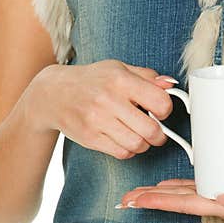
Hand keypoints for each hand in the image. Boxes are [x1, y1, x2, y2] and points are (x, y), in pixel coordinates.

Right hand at [23, 59, 178, 159]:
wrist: (53, 94)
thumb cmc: (91, 81)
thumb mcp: (118, 69)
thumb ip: (146, 76)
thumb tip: (170, 85)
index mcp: (120, 79)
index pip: (160, 102)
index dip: (166, 110)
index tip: (161, 111)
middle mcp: (108, 99)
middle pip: (151, 130)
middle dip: (159, 135)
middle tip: (156, 132)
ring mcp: (97, 120)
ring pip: (137, 144)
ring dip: (144, 144)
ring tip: (139, 136)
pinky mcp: (90, 138)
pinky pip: (122, 153)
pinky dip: (129, 151)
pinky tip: (124, 140)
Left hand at [117, 174, 223, 222]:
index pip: (186, 204)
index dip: (159, 201)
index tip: (136, 200)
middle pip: (180, 201)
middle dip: (152, 199)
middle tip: (125, 197)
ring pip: (188, 194)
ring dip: (162, 194)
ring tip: (140, 191)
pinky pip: (204, 185)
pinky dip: (183, 185)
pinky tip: (172, 183)